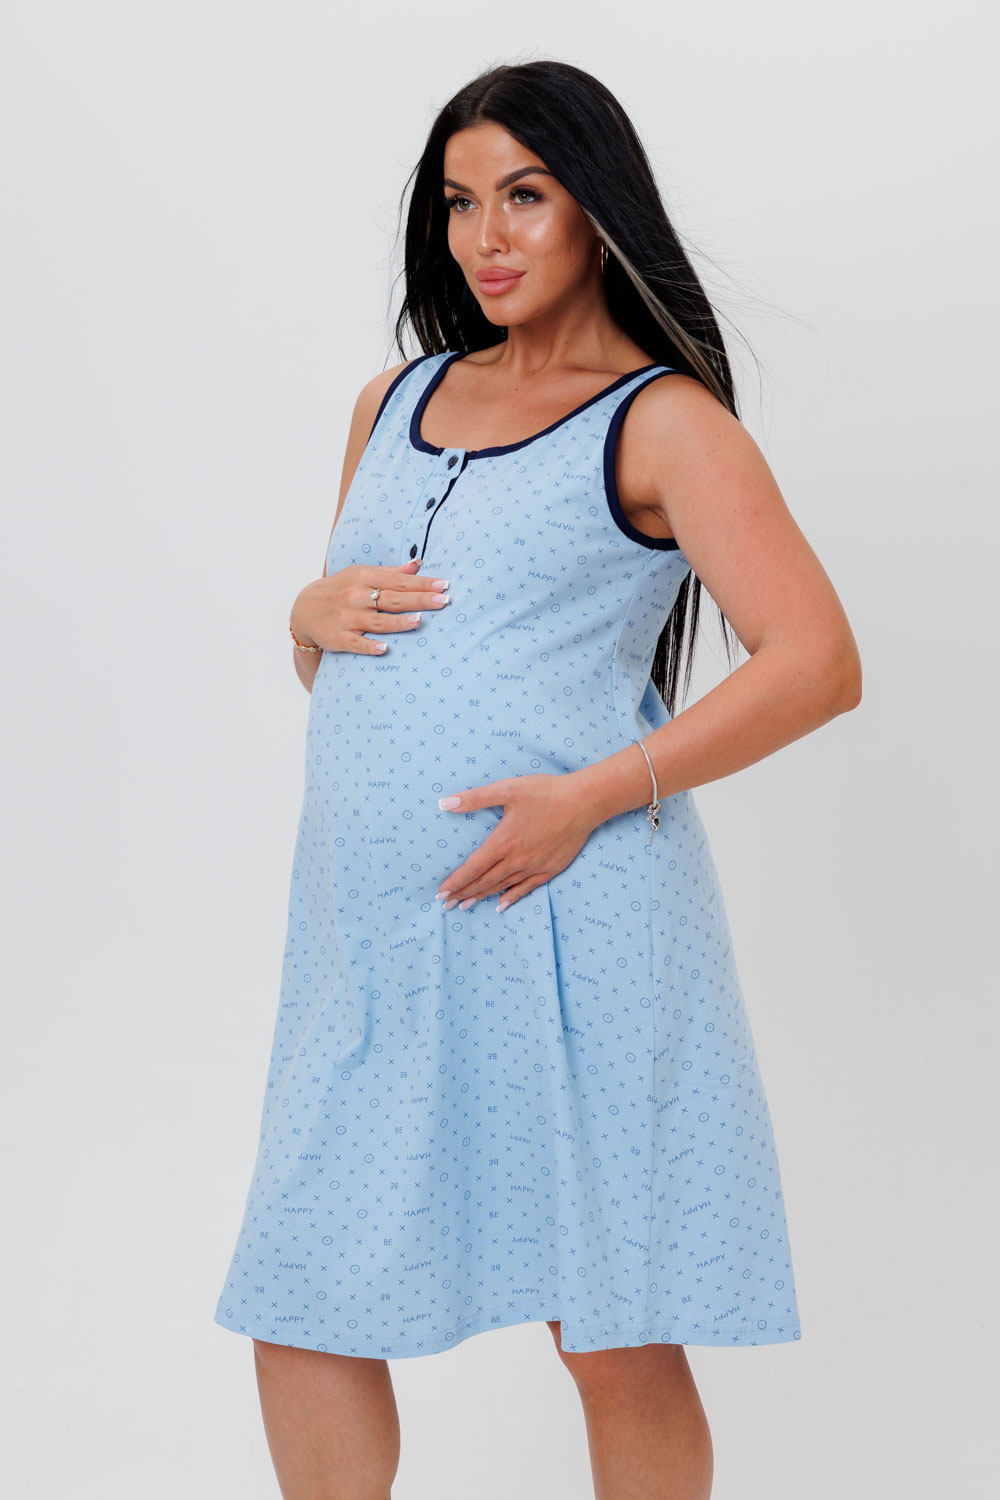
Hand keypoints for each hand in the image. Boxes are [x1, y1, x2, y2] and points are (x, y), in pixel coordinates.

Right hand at [289, 559, 451, 654]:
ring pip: (377, 621)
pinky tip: (386, 648)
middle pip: (393, 599)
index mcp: (363, 577)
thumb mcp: (360, 575)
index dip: (422, 583)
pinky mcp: (339, 638)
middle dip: (419, 599)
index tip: (444, 585)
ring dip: (399, 622)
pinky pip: (357, 644)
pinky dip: (370, 646)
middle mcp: (356, 596)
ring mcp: (347, 618)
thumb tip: (418, 565)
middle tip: (443, 600)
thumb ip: (390, 573)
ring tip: (420, 620)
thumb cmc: (340, 590)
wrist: (304, 610)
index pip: (398, 581)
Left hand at [435, 771, 596, 911]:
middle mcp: (516, 860)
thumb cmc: (545, 792)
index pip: (473, 868)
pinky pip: (526, 889)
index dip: (455, 881)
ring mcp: (534, 867)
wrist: (584, 802)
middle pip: (484, 881)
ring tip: (466, 905)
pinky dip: (511, 898)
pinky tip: (501, 905)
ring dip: (482, 897)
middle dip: (463, 893)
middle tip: (447, 903)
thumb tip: (445, 803)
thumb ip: (475, 798)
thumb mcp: (507, 789)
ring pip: (502, 887)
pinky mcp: (550, 869)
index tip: (441, 892)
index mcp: (503, 842)